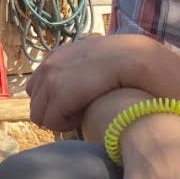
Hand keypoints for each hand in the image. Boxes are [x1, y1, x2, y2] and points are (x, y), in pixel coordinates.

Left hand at [29, 35, 154, 130]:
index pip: (38, 86)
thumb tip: (69, 98)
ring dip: (59, 119)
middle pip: (35, 101)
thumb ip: (79, 76)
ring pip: (39, 113)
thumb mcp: (96, 67)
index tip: (80, 104)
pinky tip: (86, 116)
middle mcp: (52, 61)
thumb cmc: (128, 69)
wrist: (144, 60)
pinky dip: (65, 124)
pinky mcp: (58, 89)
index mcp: (59, 54)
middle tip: (82, 112)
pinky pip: (49, 120)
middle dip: (55, 112)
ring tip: (85, 114)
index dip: (57, 103)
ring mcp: (52, 73)